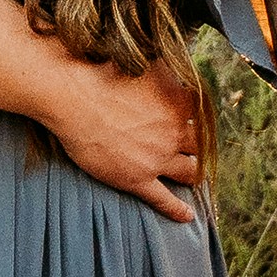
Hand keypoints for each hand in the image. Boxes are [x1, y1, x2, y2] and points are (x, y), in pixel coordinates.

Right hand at [38, 44, 207, 219]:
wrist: (74, 94)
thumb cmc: (105, 69)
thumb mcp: (147, 59)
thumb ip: (168, 67)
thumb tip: (178, 60)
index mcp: (181, 102)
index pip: (202, 112)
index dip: (197, 116)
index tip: (194, 119)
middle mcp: (176, 132)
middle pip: (200, 144)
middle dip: (199, 147)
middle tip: (197, 149)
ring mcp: (159, 159)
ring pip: (190, 173)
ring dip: (194, 174)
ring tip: (195, 177)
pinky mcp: (138, 180)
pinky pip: (164, 200)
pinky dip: (177, 211)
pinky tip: (187, 217)